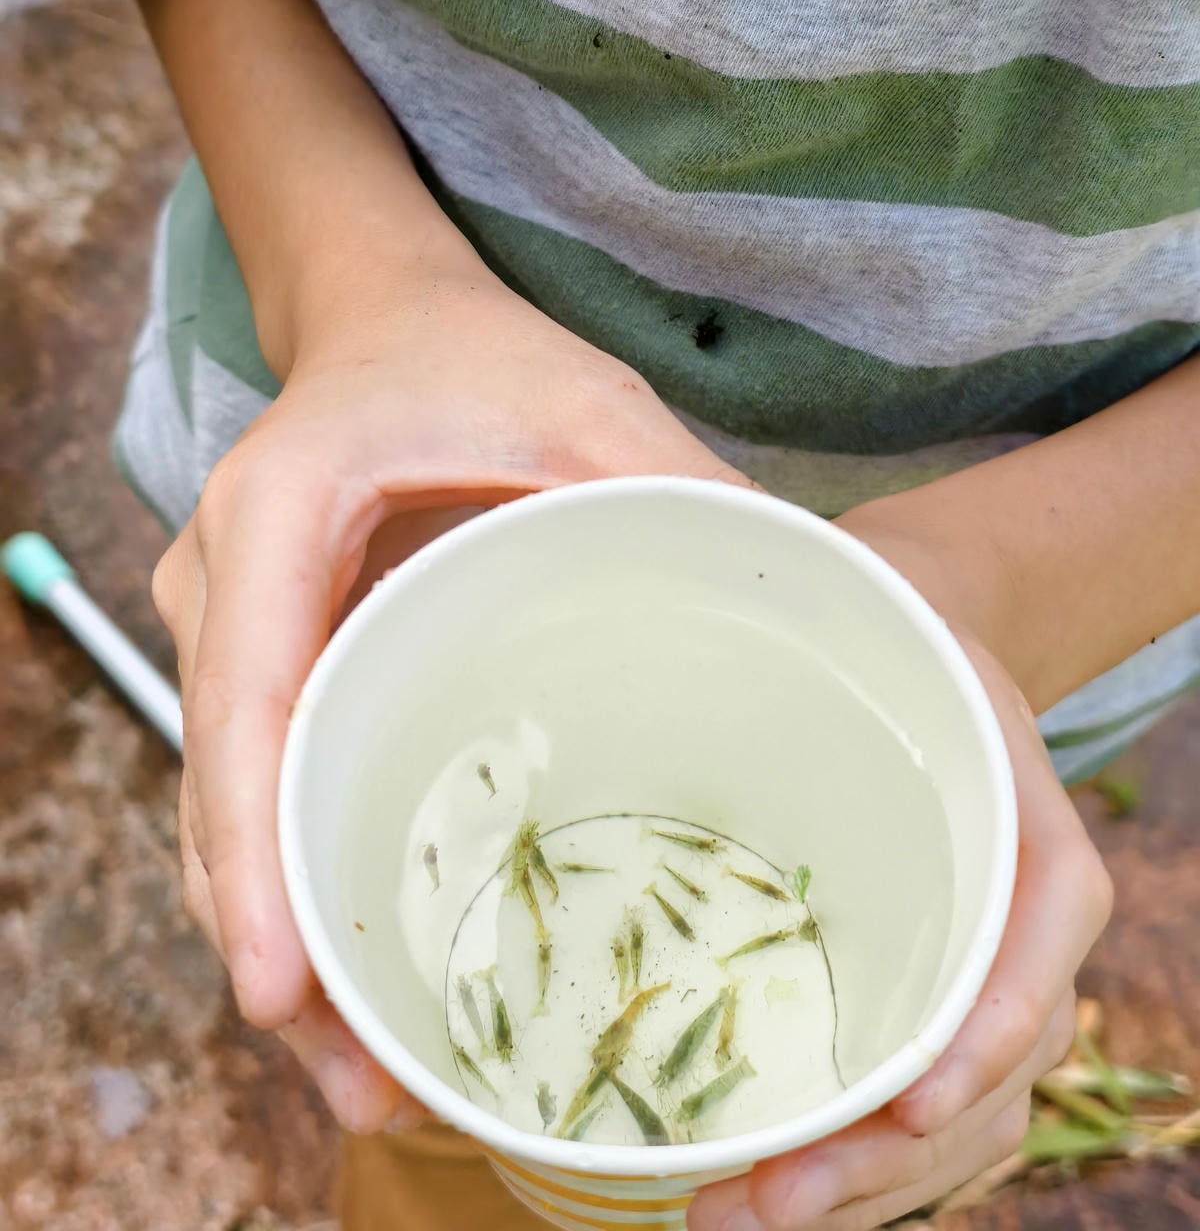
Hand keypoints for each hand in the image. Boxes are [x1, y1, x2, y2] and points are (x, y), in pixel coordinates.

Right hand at [151, 261, 750, 1129]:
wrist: (390, 320)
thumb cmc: (480, 355)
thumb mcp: (588, 406)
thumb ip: (675, 494)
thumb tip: (802, 611)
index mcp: (281, 506)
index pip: (245, 695)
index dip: (253, 847)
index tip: (283, 988)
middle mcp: (223, 580)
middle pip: (223, 789)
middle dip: (276, 942)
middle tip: (372, 1084)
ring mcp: (229, 630)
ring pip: (227, 812)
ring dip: (284, 939)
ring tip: (376, 1074)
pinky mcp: (264, 664)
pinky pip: (266, 786)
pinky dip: (302, 881)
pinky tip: (372, 971)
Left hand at [688, 625, 1112, 1230]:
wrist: (928, 670)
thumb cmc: (904, 646)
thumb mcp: (899, 621)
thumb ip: (841, 627)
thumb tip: (728, 596)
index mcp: (1038, 850)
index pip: (1033, 961)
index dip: (977, 1043)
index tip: (907, 1111)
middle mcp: (1024, 937)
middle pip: (985, 1081)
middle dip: (880, 1162)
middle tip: (763, 1204)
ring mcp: (979, 987)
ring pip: (952, 1129)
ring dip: (856, 1192)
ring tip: (731, 1217)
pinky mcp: (923, 1010)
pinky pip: (915, 1119)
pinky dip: (853, 1169)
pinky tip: (762, 1189)